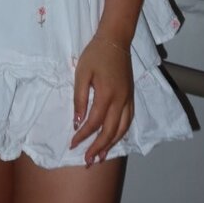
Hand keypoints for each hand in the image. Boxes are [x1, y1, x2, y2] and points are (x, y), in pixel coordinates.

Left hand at [69, 33, 134, 165]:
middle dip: (98, 148)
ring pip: (122, 129)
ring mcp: (128, 100)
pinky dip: (121, 134)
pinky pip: (129, 121)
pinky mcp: (131, 97)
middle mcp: (121, 101)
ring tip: (101, 156)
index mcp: (106, 95)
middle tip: (88, 161)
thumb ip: (79, 98)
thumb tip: (77, 121)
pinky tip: (114, 139)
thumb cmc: (95, 55)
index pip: (94, 122)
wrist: (115, 41)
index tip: (72, 144)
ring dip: (111, 145)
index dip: (83, 136)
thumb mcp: (81, 74)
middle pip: (110, 131)